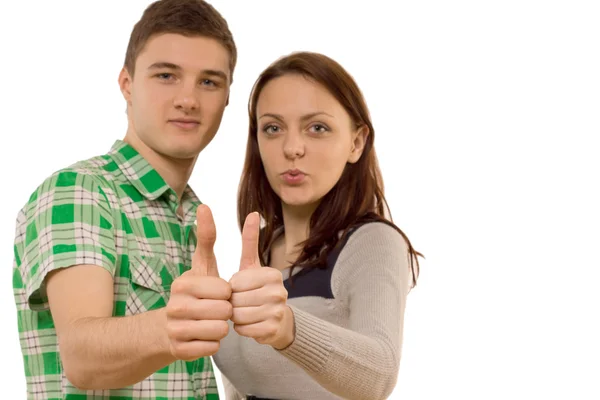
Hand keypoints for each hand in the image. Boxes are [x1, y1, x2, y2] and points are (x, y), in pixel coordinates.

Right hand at [165, 204, 232, 360]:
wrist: (165, 329)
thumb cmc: (192, 294)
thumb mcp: (200, 265)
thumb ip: (206, 238)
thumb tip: (204, 206)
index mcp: (183, 284)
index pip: (225, 290)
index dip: (226, 293)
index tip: (215, 294)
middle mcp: (175, 306)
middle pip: (225, 311)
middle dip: (225, 312)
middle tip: (213, 310)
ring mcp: (176, 329)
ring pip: (221, 330)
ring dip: (220, 328)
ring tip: (207, 323)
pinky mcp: (180, 351)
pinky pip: (214, 348)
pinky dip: (212, 343)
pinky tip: (200, 337)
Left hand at [229, 212, 294, 348]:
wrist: (278, 321)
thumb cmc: (258, 290)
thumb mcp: (253, 265)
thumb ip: (251, 240)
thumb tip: (253, 212)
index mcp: (272, 274)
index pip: (235, 282)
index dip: (232, 287)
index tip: (241, 288)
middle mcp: (279, 291)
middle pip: (236, 299)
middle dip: (233, 302)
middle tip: (242, 302)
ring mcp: (278, 311)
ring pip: (238, 315)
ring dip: (236, 316)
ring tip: (245, 312)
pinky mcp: (273, 330)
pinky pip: (243, 329)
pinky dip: (241, 328)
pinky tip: (250, 324)